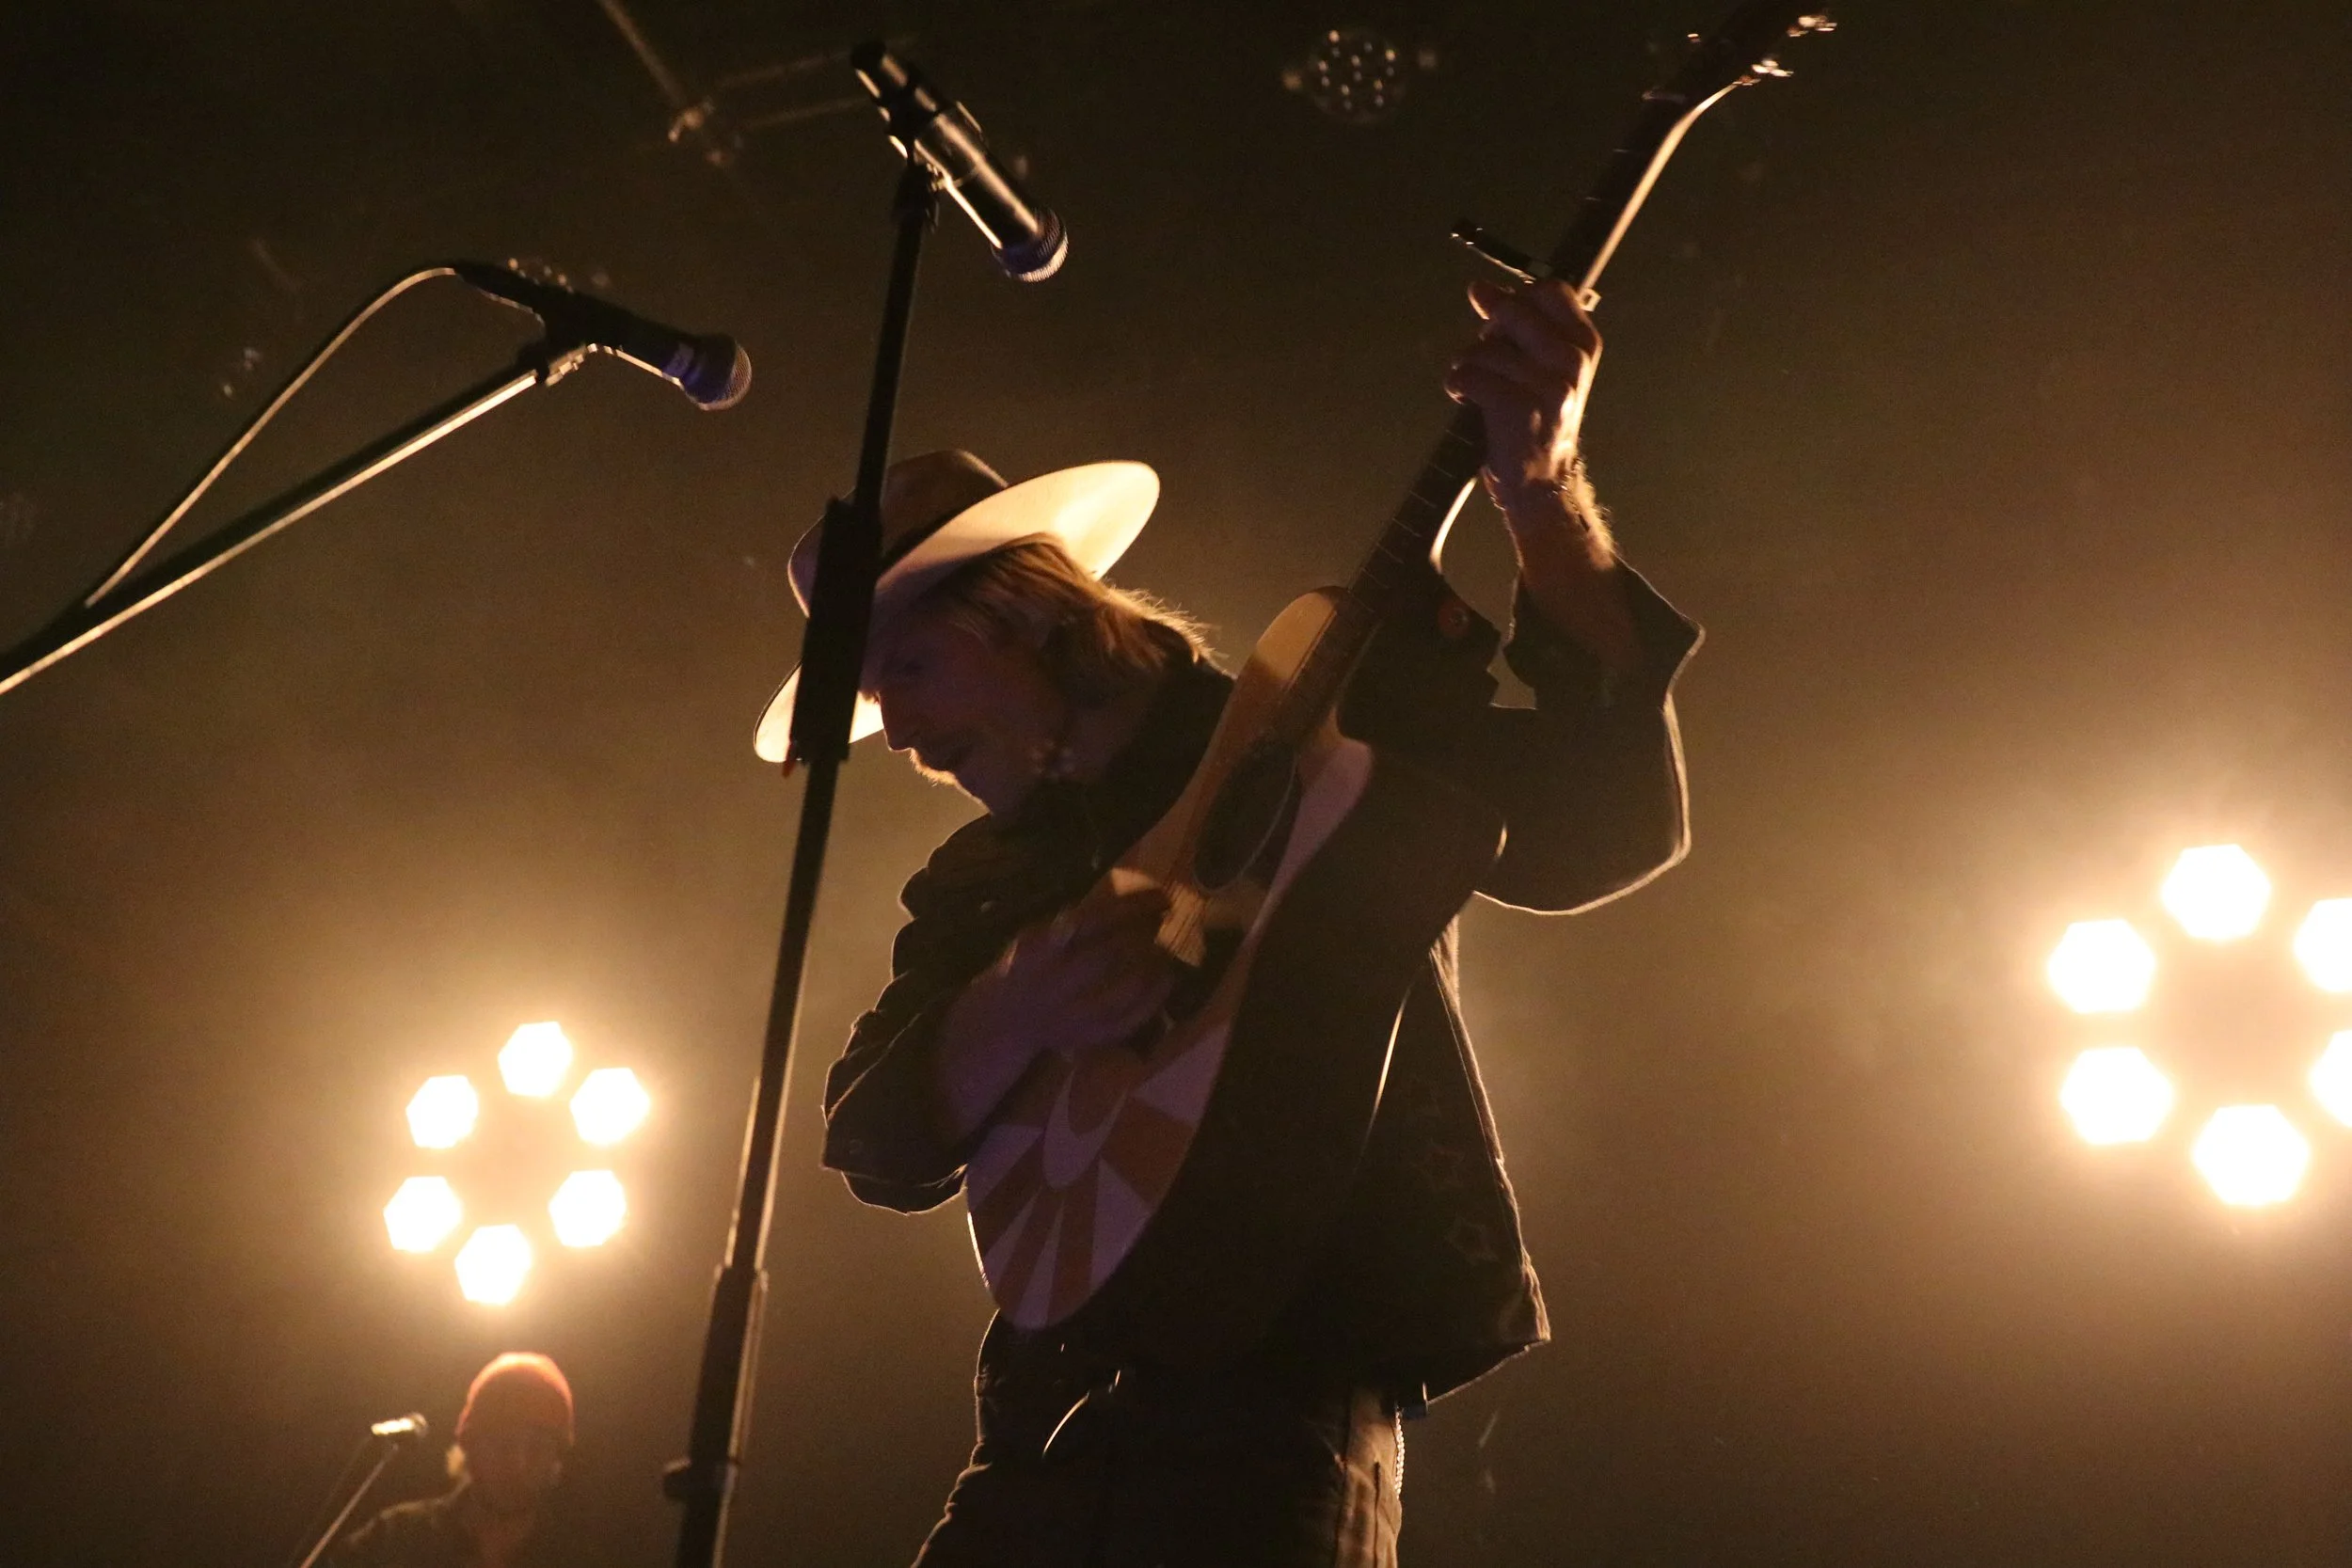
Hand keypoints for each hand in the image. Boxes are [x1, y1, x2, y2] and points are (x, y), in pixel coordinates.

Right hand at [999, 886, 1177, 1058]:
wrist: (1008, 1018)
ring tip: (1165, 949)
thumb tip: (1132, 902)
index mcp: (1042, 948)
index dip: (1133, 908)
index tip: (1162, 896)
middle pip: (1111, 955)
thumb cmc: (1029, 964)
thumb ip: (1076, 920)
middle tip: (1162, 920)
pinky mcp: (1089, 1037)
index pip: (1095, 921)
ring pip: (1124, 991)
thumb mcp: (1036, 934)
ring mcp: (1073, 1015)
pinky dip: (1155, 999)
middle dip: (1144, 935)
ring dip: (1153, 967)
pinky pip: (1129, 1020)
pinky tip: (1166, 979)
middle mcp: (1057, 982)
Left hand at [1442, 277, 1602, 524]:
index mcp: (1583, 342)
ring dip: (1468, 366)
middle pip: (1511, 311)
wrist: (1542, 478)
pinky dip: (1457, 386)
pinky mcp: (1517, 406)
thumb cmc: (1536, 415)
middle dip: (1488, 334)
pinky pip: (1467, 375)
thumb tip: (1479, 288)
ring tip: (1478, 389)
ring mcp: (1548, 384)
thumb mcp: (1539, 364)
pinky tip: (1468, 400)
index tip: (1504, 326)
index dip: (1517, 300)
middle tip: (1490, 362)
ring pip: (1483, 348)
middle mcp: (1572, 359)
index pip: (1549, 290)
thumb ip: (1514, 324)